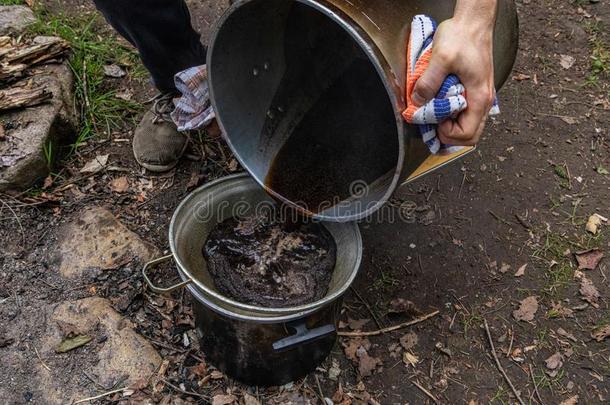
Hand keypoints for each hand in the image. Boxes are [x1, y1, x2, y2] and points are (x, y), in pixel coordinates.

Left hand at [412, 4, 496, 145]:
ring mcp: (480, 96)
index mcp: (479, 97)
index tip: (434, 122)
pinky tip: (440, 105)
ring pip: (468, 125)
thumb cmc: (462, 37)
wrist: (472, 22)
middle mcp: (483, 100)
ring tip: (435, 114)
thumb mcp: (440, 59)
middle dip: (449, 135)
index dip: (448, 134)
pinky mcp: (474, 90)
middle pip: (470, 135)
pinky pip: (466, 113)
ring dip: (451, 126)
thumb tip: (418, 102)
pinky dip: (453, 115)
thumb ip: (428, 82)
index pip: (467, 134)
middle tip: (433, 123)